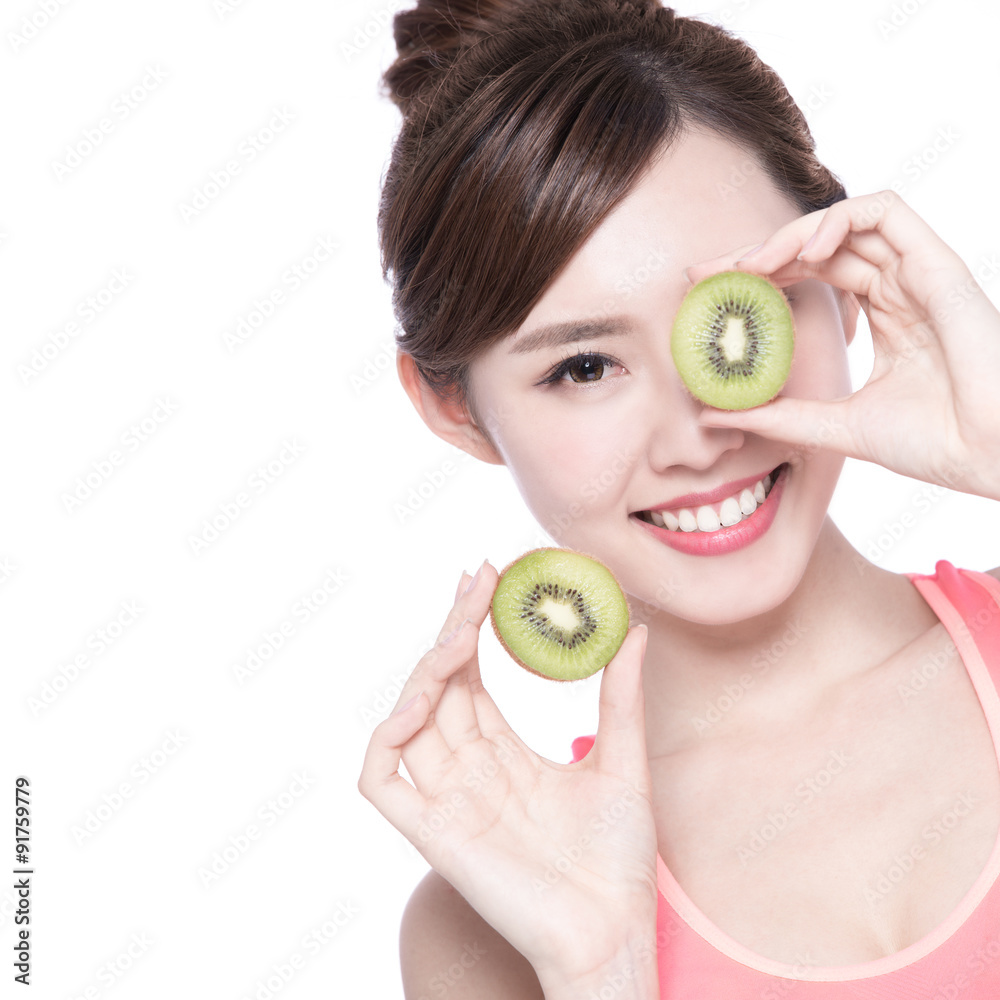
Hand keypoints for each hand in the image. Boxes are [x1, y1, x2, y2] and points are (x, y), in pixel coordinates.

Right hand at [357, 562, 658, 985]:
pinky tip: (420, 701)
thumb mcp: (623, 760)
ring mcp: (445, 799)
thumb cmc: (617, 860)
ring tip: (462, 631)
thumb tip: (636, 630)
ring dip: (426, 670)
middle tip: (477, 580)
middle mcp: (467, 770)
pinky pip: (382, 779)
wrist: (615, 933)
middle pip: (439, 686)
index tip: (486, 576)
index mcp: (502, 754)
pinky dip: (386, 737)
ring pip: (408, 720)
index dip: (471, 626)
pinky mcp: (432, 833)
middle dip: (452, 629)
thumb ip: (621, 696)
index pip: (471, 677)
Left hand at [687, 189, 999, 500]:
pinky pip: (886, 211)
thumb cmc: (933, 444)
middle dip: (757, 252)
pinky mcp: (938, 264)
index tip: (708, 290)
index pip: (809, 276)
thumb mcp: (834, 426)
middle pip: (817, 246)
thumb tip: (713, 415)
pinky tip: (802, 250)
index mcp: (882, 317)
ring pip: (845, 223)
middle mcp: (898, 289)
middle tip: (705, 274)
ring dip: (789, 235)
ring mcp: (918, 273)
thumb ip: (778, 415)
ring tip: (748, 267)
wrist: (989, 457)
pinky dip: (838, 219)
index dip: (758, 275)